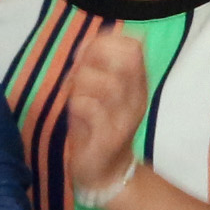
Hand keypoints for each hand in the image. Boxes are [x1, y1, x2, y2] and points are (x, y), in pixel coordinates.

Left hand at [60, 22, 149, 205]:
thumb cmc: (98, 127)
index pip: (132, 47)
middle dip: (94, 59)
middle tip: (77, 71)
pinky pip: (92, 109)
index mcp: (137, 85)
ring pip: (108, 84)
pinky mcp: (109, 136)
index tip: (85, 54)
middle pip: (125, 61)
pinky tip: (73, 110)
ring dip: (83, 82)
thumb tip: (92, 37)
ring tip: (73, 92)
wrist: (105, 173)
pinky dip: (78, 104)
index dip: (105, 42)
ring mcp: (125, 118)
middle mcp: (136, 99)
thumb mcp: (99, 92)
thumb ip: (96, 65)